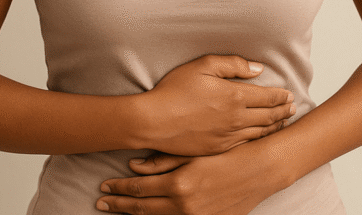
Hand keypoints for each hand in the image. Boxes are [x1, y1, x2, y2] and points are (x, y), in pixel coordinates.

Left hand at [97, 148, 281, 214]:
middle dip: (119, 205)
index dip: (119, 189)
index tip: (104, 187)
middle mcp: (184, 205)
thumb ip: (164, 159)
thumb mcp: (195, 151)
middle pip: (142, 209)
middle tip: (100, 203)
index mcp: (180, 184)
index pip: (140, 189)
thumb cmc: (229, 154)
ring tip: (118, 210)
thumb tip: (134, 164)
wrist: (261, 171)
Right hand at [139, 55, 295, 155]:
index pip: (267, 97)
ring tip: (282, 121)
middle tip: (293, 108)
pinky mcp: (218, 149)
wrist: (153, 121)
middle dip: (283, 111)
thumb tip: (257, 69)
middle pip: (268, 116)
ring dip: (274, 126)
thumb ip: (233, 65)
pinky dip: (258, 139)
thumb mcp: (202, 66)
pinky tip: (260, 136)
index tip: (290, 94)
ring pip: (259, 133)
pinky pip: (245, 144)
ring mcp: (227, 137)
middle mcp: (235, 119)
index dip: (281, 96)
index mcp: (234, 96)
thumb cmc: (174, 90)